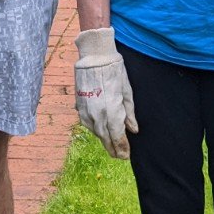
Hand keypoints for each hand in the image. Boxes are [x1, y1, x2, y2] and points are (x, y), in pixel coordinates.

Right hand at [73, 27, 137, 158]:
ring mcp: (86, 112)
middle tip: (119, 156)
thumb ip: (129, 113)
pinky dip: (95, 129)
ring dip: (104, 139)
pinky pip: (87, 124)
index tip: (126, 156)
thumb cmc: (114, 71)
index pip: (118, 137)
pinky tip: (100, 130)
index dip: (122, 148)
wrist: (94, 57)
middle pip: (106, 139)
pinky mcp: (79, 106)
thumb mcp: (127, 91)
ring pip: (96, 132)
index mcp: (112, 113)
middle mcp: (98, 116)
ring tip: (111, 145)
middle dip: (113, 148)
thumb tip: (134, 130)